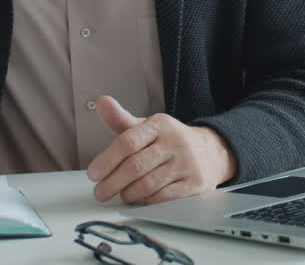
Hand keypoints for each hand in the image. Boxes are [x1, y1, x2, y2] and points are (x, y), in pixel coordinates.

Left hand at [87, 96, 236, 204]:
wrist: (211, 152)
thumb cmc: (169, 141)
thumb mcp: (148, 127)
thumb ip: (121, 119)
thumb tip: (100, 102)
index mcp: (160, 125)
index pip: (128, 141)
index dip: (107, 159)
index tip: (93, 174)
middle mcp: (176, 142)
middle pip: (135, 166)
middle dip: (112, 183)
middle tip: (100, 193)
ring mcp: (187, 163)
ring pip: (147, 184)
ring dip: (128, 194)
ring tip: (121, 194)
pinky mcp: (195, 183)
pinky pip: (162, 198)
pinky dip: (146, 201)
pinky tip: (141, 199)